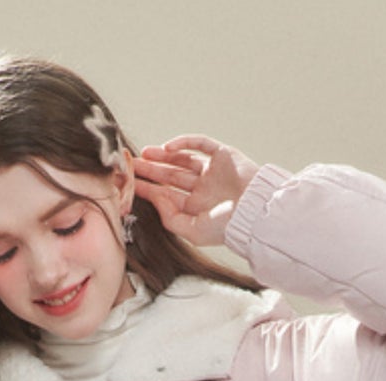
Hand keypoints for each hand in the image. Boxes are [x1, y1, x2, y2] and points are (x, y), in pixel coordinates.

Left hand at [131, 134, 260, 250]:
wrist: (255, 212)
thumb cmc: (228, 227)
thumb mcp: (194, 232)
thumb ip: (171, 219)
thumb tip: (156, 200)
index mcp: (197, 208)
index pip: (168, 195)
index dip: (149, 189)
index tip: (131, 183)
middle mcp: (203, 189)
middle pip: (171, 176)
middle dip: (152, 170)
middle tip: (132, 165)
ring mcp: (212, 171)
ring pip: (183, 159)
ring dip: (164, 155)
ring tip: (145, 153)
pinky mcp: (222, 155)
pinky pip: (200, 144)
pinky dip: (184, 143)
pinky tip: (168, 147)